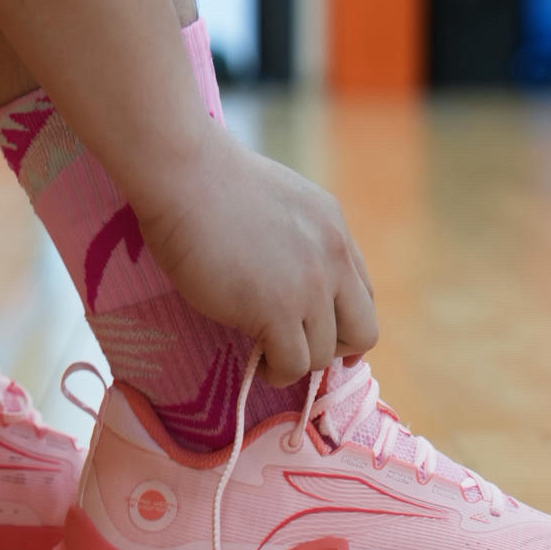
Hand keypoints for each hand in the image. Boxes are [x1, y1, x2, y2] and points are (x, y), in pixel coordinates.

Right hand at [136, 127, 378, 386]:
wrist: (186, 177)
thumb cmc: (209, 182)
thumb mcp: (278, 201)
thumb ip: (296, 236)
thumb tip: (284, 268)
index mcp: (334, 230)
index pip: (363, 292)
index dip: (343, 320)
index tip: (320, 332)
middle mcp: (334, 259)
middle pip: (364, 330)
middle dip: (336, 349)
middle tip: (301, 348)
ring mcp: (310, 287)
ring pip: (325, 353)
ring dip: (297, 361)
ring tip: (268, 356)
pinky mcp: (278, 310)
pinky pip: (295, 364)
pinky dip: (278, 372)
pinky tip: (259, 364)